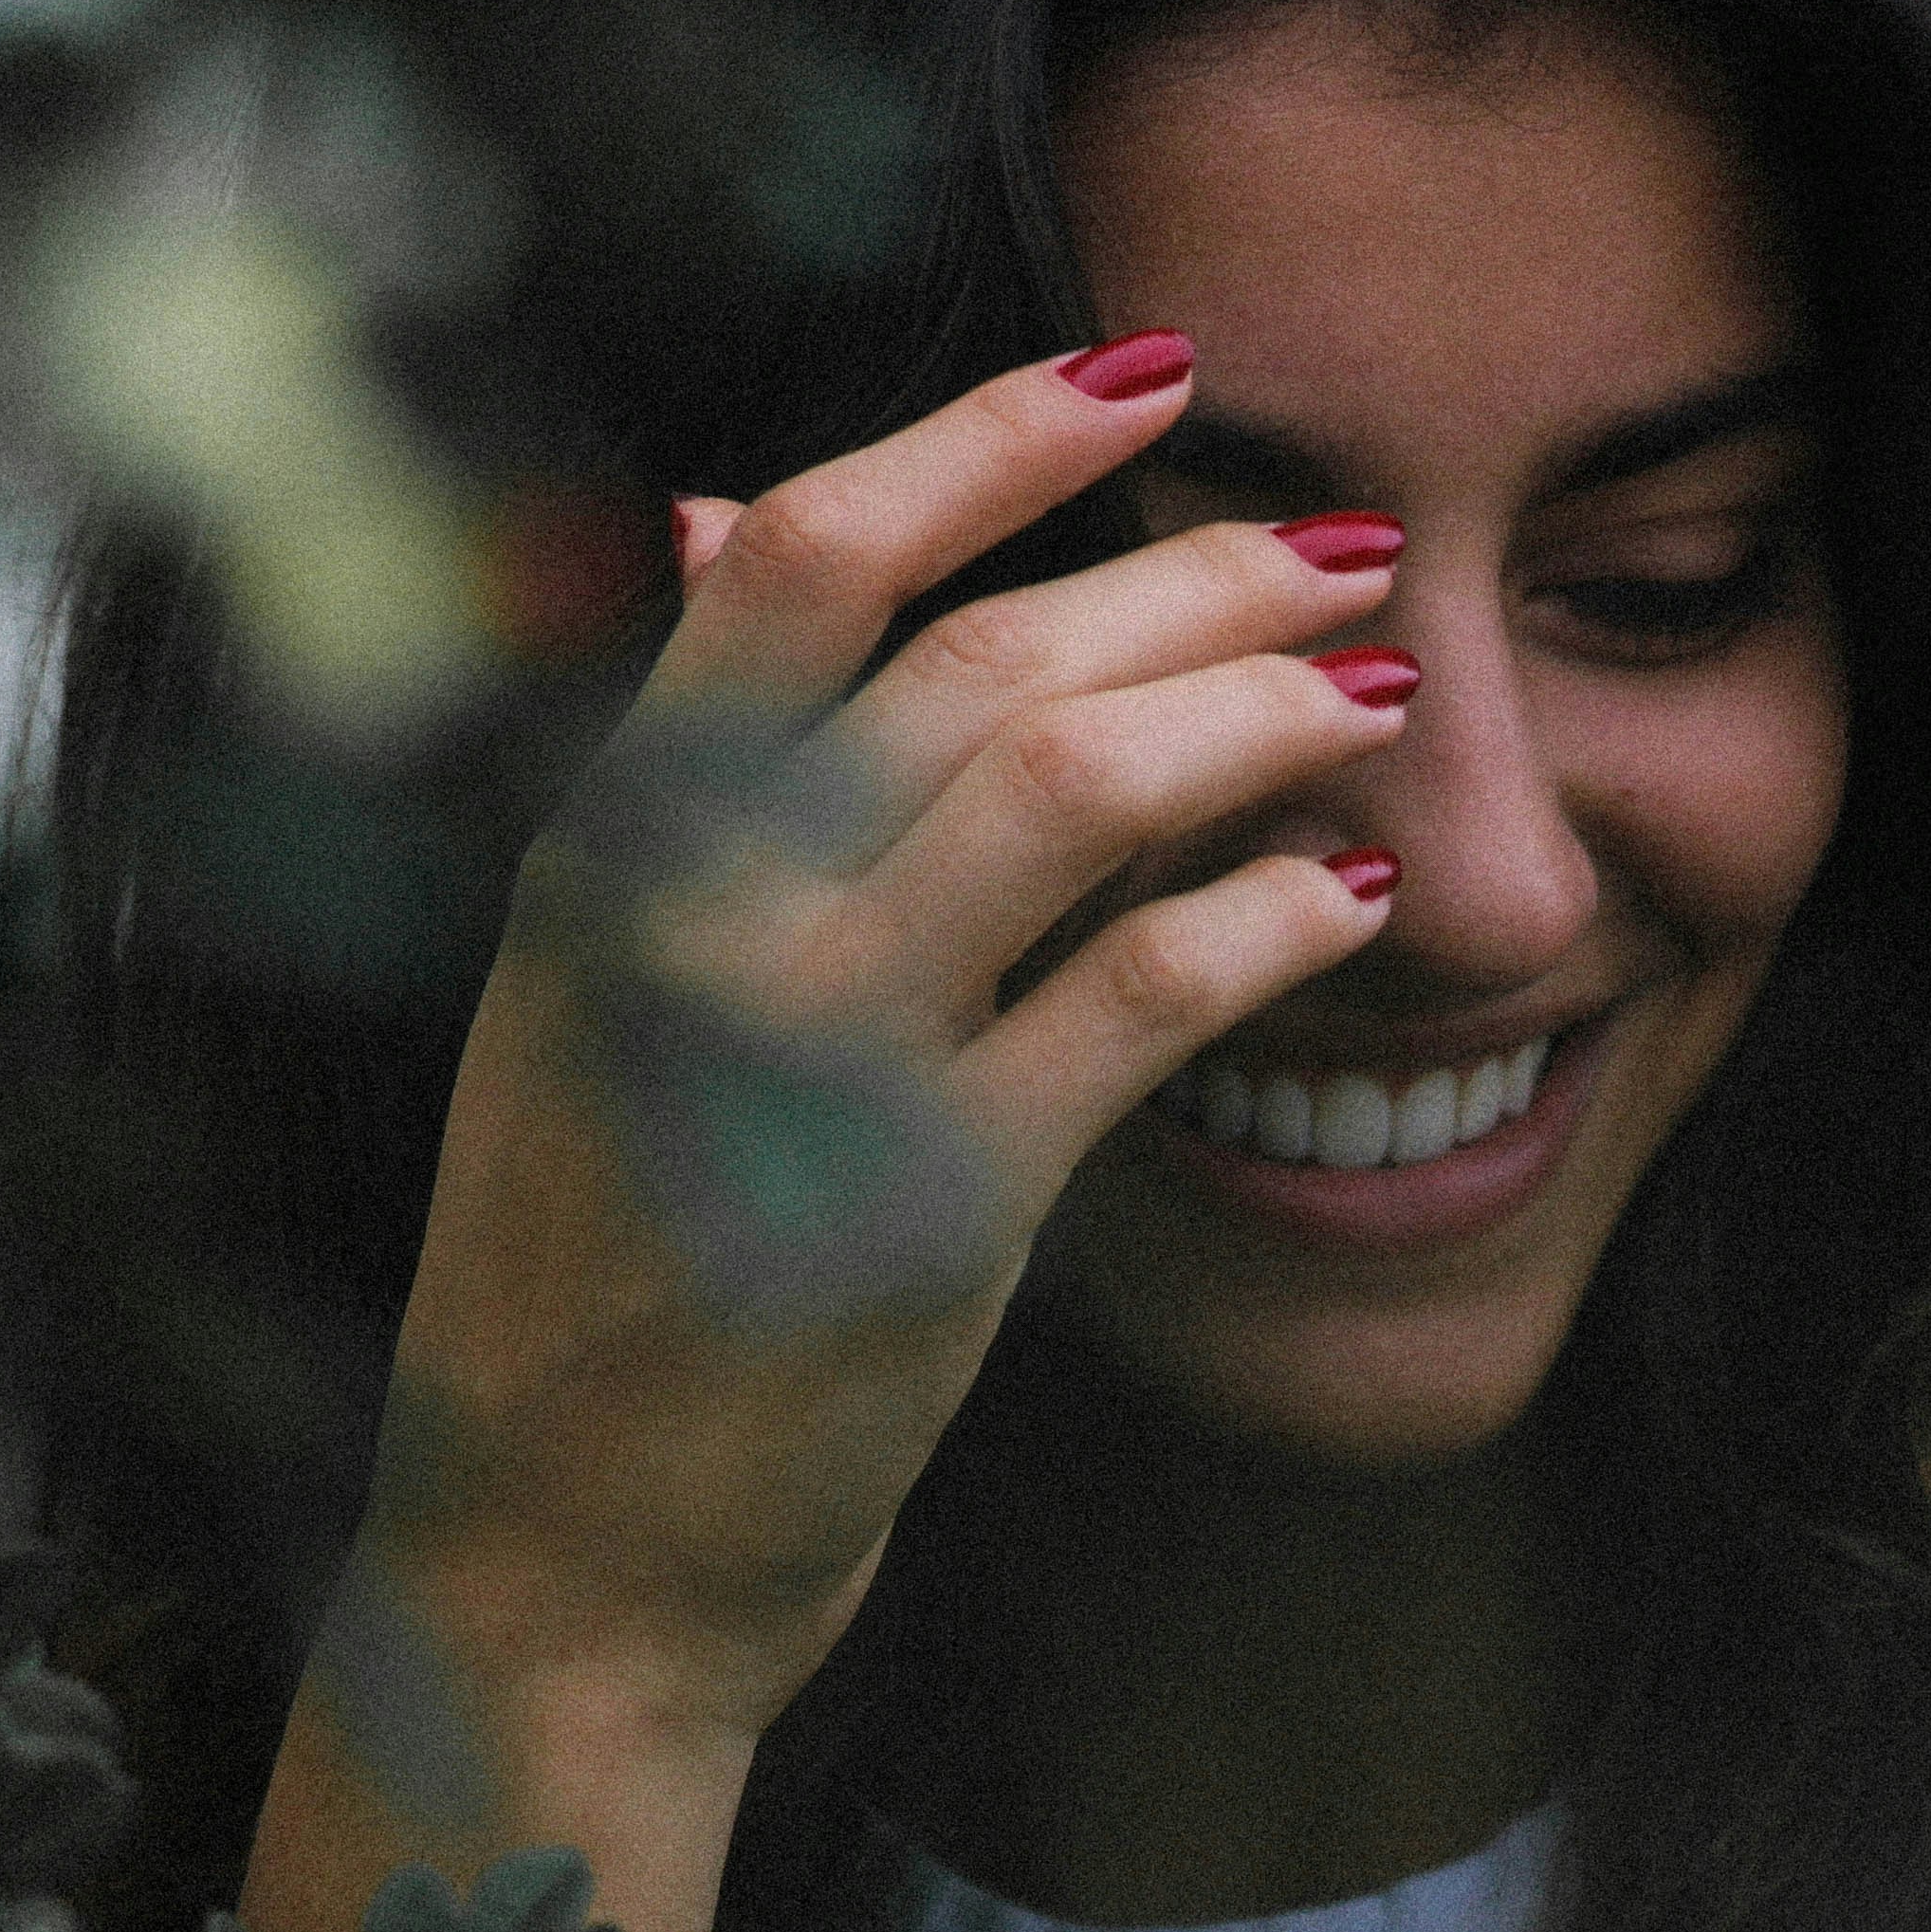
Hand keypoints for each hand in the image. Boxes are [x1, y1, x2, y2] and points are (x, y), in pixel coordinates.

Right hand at [363, 330, 1410, 1744]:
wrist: (561, 1555)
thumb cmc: (589, 1252)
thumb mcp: (576, 983)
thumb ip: (677, 768)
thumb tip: (714, 525)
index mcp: (604, 839)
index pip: (801, 556)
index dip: (990, 437)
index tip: (1155, 376)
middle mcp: (698, 915)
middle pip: (982, 653)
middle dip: (1194, 572)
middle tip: (1343, 549)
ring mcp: (817, 1058)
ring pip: (1073, 787)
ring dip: (1253, 713)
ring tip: (1370, 689)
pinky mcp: (935, 1204)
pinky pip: (1139, 996)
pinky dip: (1261, 919)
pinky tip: (1338, 891)